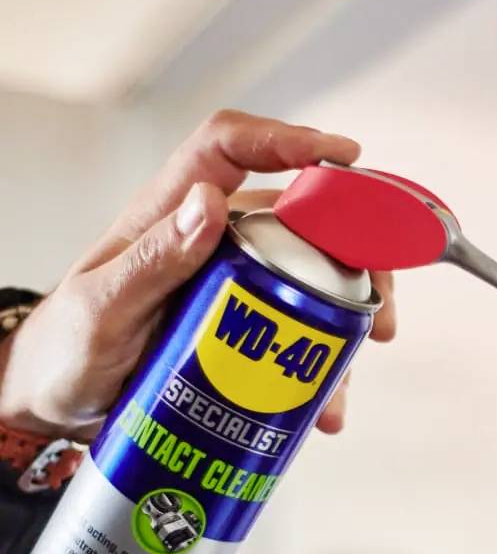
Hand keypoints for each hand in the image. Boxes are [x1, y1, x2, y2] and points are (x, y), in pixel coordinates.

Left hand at [0, 109, 396, 439]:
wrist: (62, 404)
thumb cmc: (67, 351)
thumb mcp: (103, 309)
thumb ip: (154, 259)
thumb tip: (213, 201)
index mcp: (171, 216)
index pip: (230, 149)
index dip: (289, 140)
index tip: (345, 157)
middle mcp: (212, 243)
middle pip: (300, 221)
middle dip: (355, 258)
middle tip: (377, 312)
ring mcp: (233, 287)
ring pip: (312, 285)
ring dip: (344, 330)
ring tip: (342, 386)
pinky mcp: (244, 331)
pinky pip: (299, 338)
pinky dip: (320, 374)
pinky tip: (321, 413)